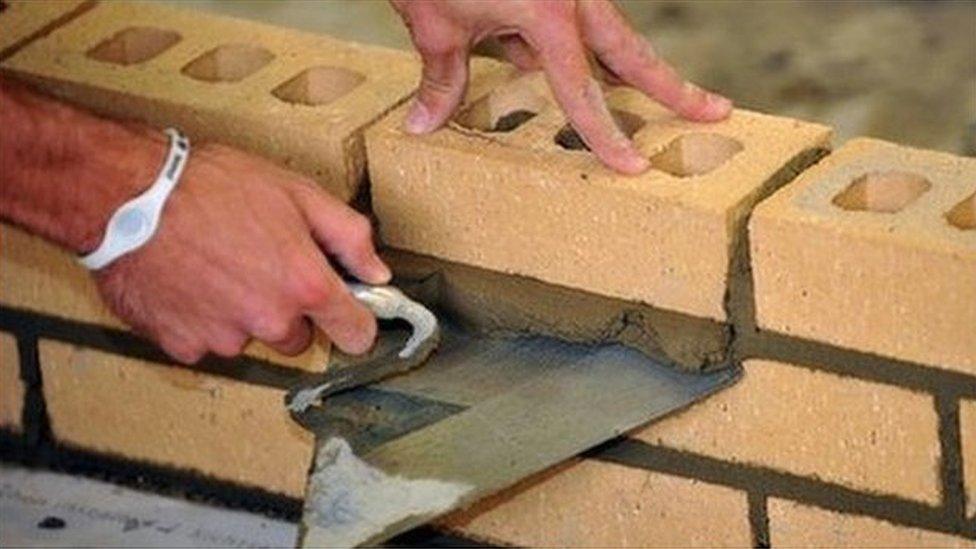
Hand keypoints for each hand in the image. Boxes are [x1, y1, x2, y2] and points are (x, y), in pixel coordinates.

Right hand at [95, 143, 390, 363]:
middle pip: (297, 338)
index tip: (344, 311)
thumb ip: (348, 236)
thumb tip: (378, 272)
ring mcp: (224, 339)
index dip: (353, 321)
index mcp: (306, 286)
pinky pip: (204, 342)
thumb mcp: (297, 193)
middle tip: (259, 265)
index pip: (356, 335)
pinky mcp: (182, 345)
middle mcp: (270, 322)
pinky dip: (199, 319)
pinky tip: (186, 282)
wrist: (129, 195)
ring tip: (215, 266)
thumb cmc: (214, 186)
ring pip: (248, 338)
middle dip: (286, 310)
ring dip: (239, 314)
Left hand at [391, 0, 732, 173]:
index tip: (634, 166)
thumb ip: (441, 78)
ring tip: (672, 98)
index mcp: (547, 13)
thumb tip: (423, 123)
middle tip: (716, 110)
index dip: (606, 134)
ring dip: (630, 71)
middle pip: (633, 52)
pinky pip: (571, 27)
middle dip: (672, 87)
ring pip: (610, 38)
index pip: (582, 90)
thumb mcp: (433, 23)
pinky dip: (574, 50)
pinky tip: (563, 64)